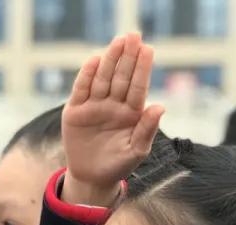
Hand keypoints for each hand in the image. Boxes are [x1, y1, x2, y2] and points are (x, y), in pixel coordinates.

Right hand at [62, 32, 164, 205]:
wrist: (91, 178)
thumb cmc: (118, 165)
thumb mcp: (136, 151)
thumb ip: (147, 130)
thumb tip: (160, 107)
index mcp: (131, 113)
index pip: (138, 87)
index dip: (142, 69)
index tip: (148, 50)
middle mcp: (113, 105)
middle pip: (121, 77)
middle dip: (127, 56)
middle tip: (133, 36)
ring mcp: (94, 106)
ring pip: (102, 79)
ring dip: (110, 60)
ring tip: (118, 41)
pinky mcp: (75, 111)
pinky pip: (81, 90)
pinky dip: (86, 76)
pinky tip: (94, 60)